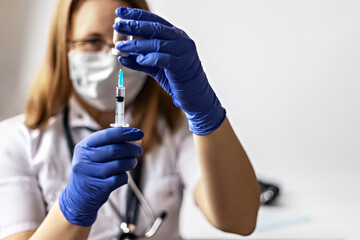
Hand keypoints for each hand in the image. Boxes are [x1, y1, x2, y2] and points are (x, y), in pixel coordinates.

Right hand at [59, 127, 142, 226]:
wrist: (78, 196)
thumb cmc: (93, 169)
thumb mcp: (93, 153)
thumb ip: (109, 144)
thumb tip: (133, 136)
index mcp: (84, 146)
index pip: (108, 135)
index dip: (126, 133)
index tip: (139, 133)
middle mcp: (84, 159)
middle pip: (115, 150)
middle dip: (131, 149)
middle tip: (139, 150)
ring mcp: (90, 175)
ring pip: (119, 164)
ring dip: (130, 162)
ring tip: (133, 162)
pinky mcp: (98, 188)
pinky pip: (119, 179)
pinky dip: (124, 176)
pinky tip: (122, 175)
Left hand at [113, 8, 225, 134]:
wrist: (196, 97)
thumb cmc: (177, 80)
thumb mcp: (156, 69)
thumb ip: (141, 62)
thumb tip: (122, 57)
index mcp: (176, 36)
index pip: (155, 20)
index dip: (137, 15)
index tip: (120, 12)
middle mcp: (182, 40)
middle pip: (155, 28)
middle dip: (134, 25)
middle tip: (117, 24)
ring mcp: (184, 52)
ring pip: (157, 43)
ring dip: (136, 45)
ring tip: (121, 47)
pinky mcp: (183, 66)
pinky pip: (163, 59)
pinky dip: (149, 58)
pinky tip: (139, 59)